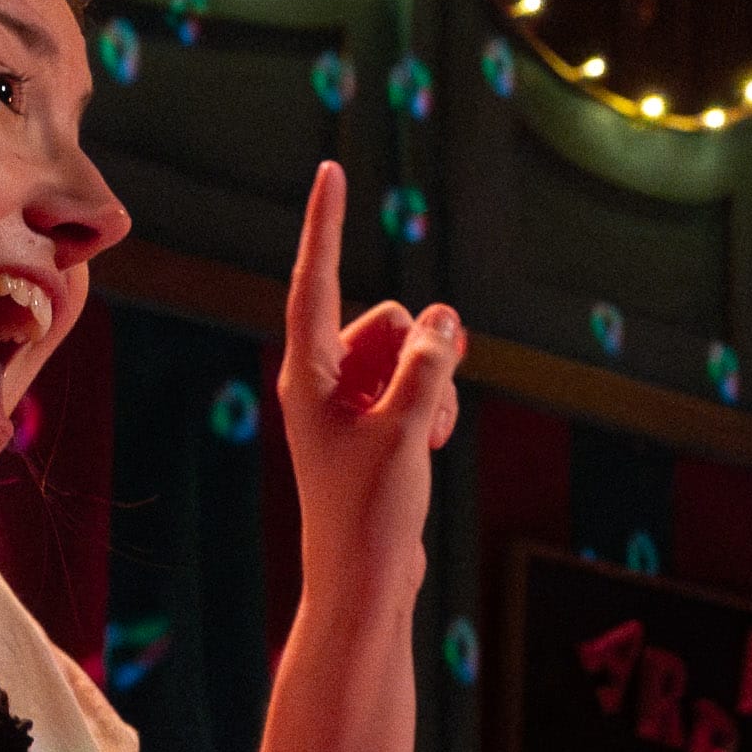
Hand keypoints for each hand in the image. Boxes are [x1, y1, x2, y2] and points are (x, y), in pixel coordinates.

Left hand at [273, 159, 465, 584]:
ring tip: (428, 437)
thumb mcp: (408, 428)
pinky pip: (419, 386)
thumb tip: (444, 318)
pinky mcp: (376, 427)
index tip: (331, 171)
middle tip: (425, 406)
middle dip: (421, 352)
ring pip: (411, 354)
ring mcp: (351, 406)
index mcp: (308, 375)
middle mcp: (323, 382)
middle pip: (387, 320)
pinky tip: (432, 445)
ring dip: (435, 385)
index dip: (326, 225)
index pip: (316, 281)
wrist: (367, 580)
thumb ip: (429, 365)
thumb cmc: (371, 512)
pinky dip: (436, 407)